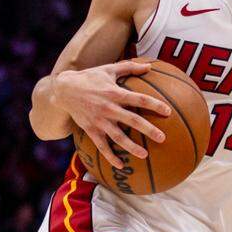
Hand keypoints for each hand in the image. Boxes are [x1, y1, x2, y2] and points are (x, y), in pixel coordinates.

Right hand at [52, 59, 170, 167]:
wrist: (64, 90)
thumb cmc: (90, 77)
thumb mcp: (109, 69)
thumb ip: (130, 67)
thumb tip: (150, 66)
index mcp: (115, 93)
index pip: (139, 99)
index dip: (154, 105)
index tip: (168, 112)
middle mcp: (108, 108)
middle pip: (132, 120)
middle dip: (148, 130)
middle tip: (162, 138)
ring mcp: (99, 121)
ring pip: (118, 137)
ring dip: (131, 147)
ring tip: (145, 155)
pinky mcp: (91, 130)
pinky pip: (102, 146)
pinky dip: (110, 156)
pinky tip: (120, 166)